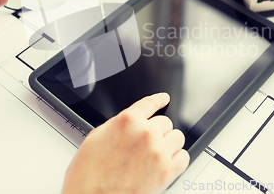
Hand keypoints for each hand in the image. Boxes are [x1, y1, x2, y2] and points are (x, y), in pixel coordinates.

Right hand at [62, 93, 188, 193]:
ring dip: (168, 143)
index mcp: (127, 121)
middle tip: (147, 142)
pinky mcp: (167, 172)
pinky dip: (177, 159)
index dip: (158, 100)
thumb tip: (129, 123)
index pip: (150, 103)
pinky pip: (184, 157)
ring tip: (156, 153)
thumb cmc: (89, 174)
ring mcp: (158, 152)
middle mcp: (145, 133)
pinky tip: (165, 162)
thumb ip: (117, 125)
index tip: (164, 98)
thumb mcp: (96, 137)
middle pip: (165, 122)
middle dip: (157, 130)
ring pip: (177, 137)